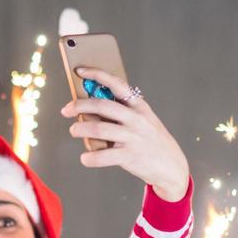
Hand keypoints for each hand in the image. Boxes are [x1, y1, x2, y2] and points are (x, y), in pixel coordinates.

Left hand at [60, 67, 189, 201]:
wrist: (172, 167)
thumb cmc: (150, 141)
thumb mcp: (142, 121)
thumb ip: (120, 114)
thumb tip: (88, 110)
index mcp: (139, 106)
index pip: (117, 84)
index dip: (97, 74)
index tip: (79, 70)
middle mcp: (136, 119)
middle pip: (102, 105)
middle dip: (79, 105)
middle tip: (66, 109)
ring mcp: (133, 137)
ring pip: (99, 129)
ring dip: (80, 129)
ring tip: (74, 131)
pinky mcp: (130, 156)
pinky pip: (103, 156)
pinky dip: (90, 157)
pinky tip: (85, 157)